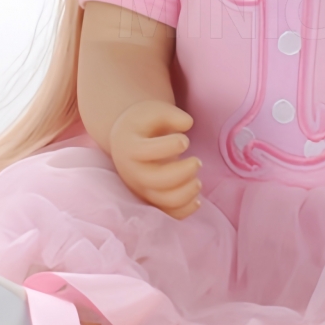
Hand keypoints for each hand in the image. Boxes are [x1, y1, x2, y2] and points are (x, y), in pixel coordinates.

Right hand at [109, 99, 201, 218]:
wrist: (126, 141)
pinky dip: (185, 210)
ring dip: (187, 192)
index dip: (172, 145)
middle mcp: (132, 172)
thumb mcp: (154, 110)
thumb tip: (188, 124)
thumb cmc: (144, 124)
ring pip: (163, 201)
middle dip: (183, 172)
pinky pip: (168, 214)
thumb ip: (172, 114)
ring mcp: (140, 189)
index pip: (148, 151)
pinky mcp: (150, 200)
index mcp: (130, 148)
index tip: (185, 140)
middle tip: (198, 161)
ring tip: (198, 180)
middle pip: (156, 180)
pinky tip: (197, 198)